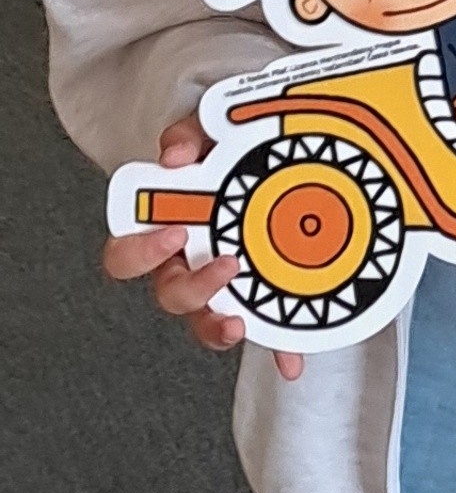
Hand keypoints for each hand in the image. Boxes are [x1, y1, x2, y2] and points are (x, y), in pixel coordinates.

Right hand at [101, 114, 304, 382]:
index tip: (174, 233)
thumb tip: (175, 155)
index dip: (142, 252)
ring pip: (206, 321)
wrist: (269, 151)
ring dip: (220, 326)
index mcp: (162, 231)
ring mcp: (221, 286)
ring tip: (242, 319)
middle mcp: (184, 266)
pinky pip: (262, 331)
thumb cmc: (223, 150)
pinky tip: (291, 360)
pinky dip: (277, 348)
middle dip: (194, 288)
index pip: (127, 255)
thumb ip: (187, 136)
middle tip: (226, 265)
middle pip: (169, 295)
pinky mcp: (258, 296)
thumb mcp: (205, 131)